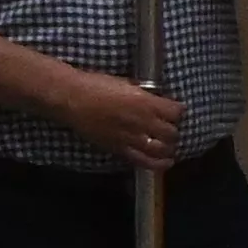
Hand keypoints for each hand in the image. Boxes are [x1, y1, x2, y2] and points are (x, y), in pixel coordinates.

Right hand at [58, 71, 191, 168]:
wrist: (70, 99)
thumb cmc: (94, 85)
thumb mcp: (125, 83)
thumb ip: (142, 94)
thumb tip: (154, 100)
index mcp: (145, 102)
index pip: (177, 112)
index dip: (177, 112)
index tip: (173, 111)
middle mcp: (143, 122)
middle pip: (172, 133)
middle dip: (173, 130)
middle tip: (167, 127)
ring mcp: (132, 138)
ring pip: (163, 149)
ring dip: (168, 147)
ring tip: (166, 144)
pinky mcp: (121, 150)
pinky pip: (146, 161)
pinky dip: (160, 163)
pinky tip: (166, 161)